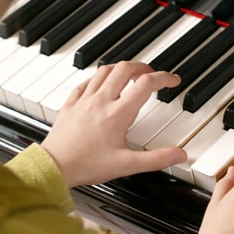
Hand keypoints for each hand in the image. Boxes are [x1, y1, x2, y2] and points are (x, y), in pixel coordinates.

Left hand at [41, 61, 186, 187]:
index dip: (164, 78)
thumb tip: (179, 154)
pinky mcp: (71, 102)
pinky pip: (86, 81)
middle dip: (143, 67)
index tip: (173, 80)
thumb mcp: (126, 165)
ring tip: (130, 74)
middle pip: (125, 69)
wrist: (54, 166)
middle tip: (151, 74)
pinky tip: (101, 83)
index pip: (146, 84)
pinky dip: (98, 77)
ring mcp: (85, 99)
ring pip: (104, 70)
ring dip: (121, 68)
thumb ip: (156, 159)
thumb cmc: (87, 165)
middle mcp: (101, 100)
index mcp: (117, 113)